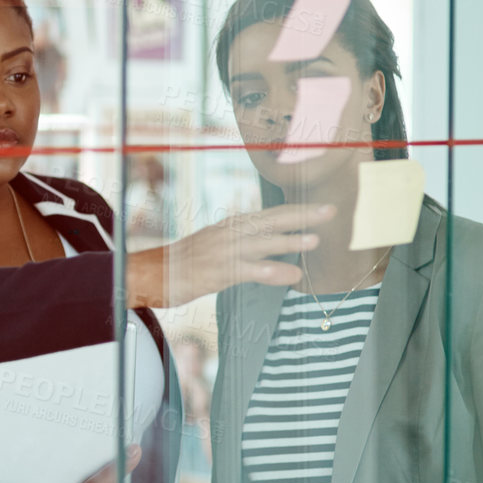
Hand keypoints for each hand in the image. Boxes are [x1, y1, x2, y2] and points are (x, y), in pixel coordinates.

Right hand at [125, 203, 334, 307]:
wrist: (151, 272)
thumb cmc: (186, 263)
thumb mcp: (217, 247)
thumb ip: (246, 247)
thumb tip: (275, 253)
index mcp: (232, 226)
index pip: (271, 214)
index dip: (297, 210)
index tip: (323, 207)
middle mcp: (229, 233)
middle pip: (271, 220)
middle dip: (302, 215)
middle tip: (331, 211)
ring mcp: (223, 251)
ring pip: (262, 242)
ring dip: (289, 240)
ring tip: (315, 240)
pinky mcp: (217, 271)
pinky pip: (248, 270)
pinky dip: (271, 271)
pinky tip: (290, 274)